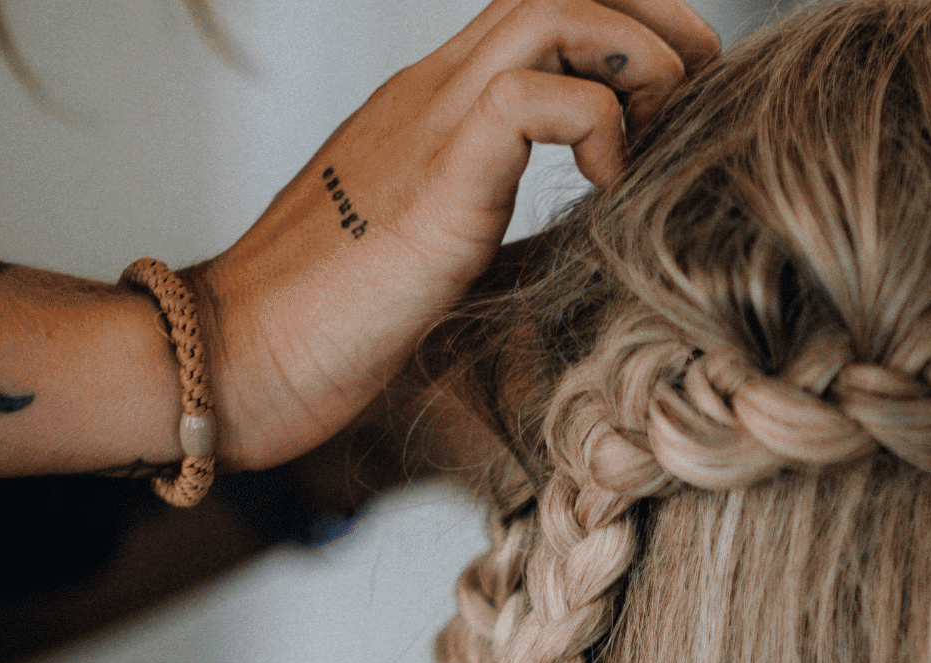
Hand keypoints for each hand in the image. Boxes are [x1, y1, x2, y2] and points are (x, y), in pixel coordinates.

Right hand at [192, 0, 718, 470]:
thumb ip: (503, 233)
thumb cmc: (331, 330)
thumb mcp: (443, 261)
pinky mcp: (436, 178)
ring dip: (637, 58)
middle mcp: (433, 93)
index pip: (541, 11)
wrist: (233, 360)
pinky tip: (608, 190)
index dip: (627, 27)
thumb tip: (584, 261)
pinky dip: (600, 126)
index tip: (677, 97)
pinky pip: (534, 96)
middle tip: (697, 91)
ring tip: (659, 131)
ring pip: (554, 8)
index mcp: (437, 108)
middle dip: (654, 19)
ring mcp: (429, 123)